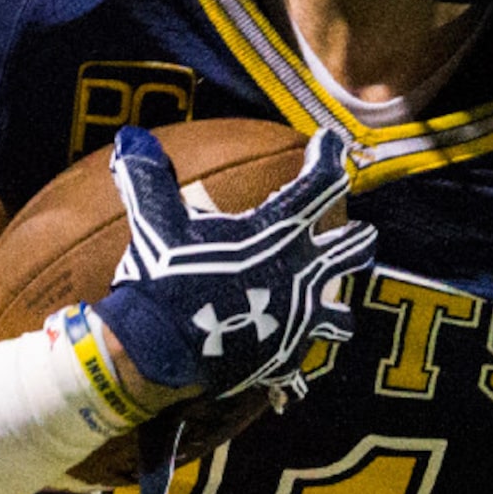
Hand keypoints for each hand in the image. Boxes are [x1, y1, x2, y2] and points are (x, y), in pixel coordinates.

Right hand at [93, 125, 375, 399]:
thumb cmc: (163, 282)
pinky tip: (291, 350)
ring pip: (341, 315)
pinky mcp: (285, 356)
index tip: (330, 140)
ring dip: (338, 308)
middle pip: (353, 251)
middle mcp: (300, 275)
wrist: (160, 352)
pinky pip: (304, 355)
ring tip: (334, 306)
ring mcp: (298, 320)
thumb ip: (149, 178)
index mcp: (277, 235)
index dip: (329, 156)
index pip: (320, 184)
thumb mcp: (154, 224)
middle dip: (358, 239)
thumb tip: (131, 138)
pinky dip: (298, 350)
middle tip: (361, 232)